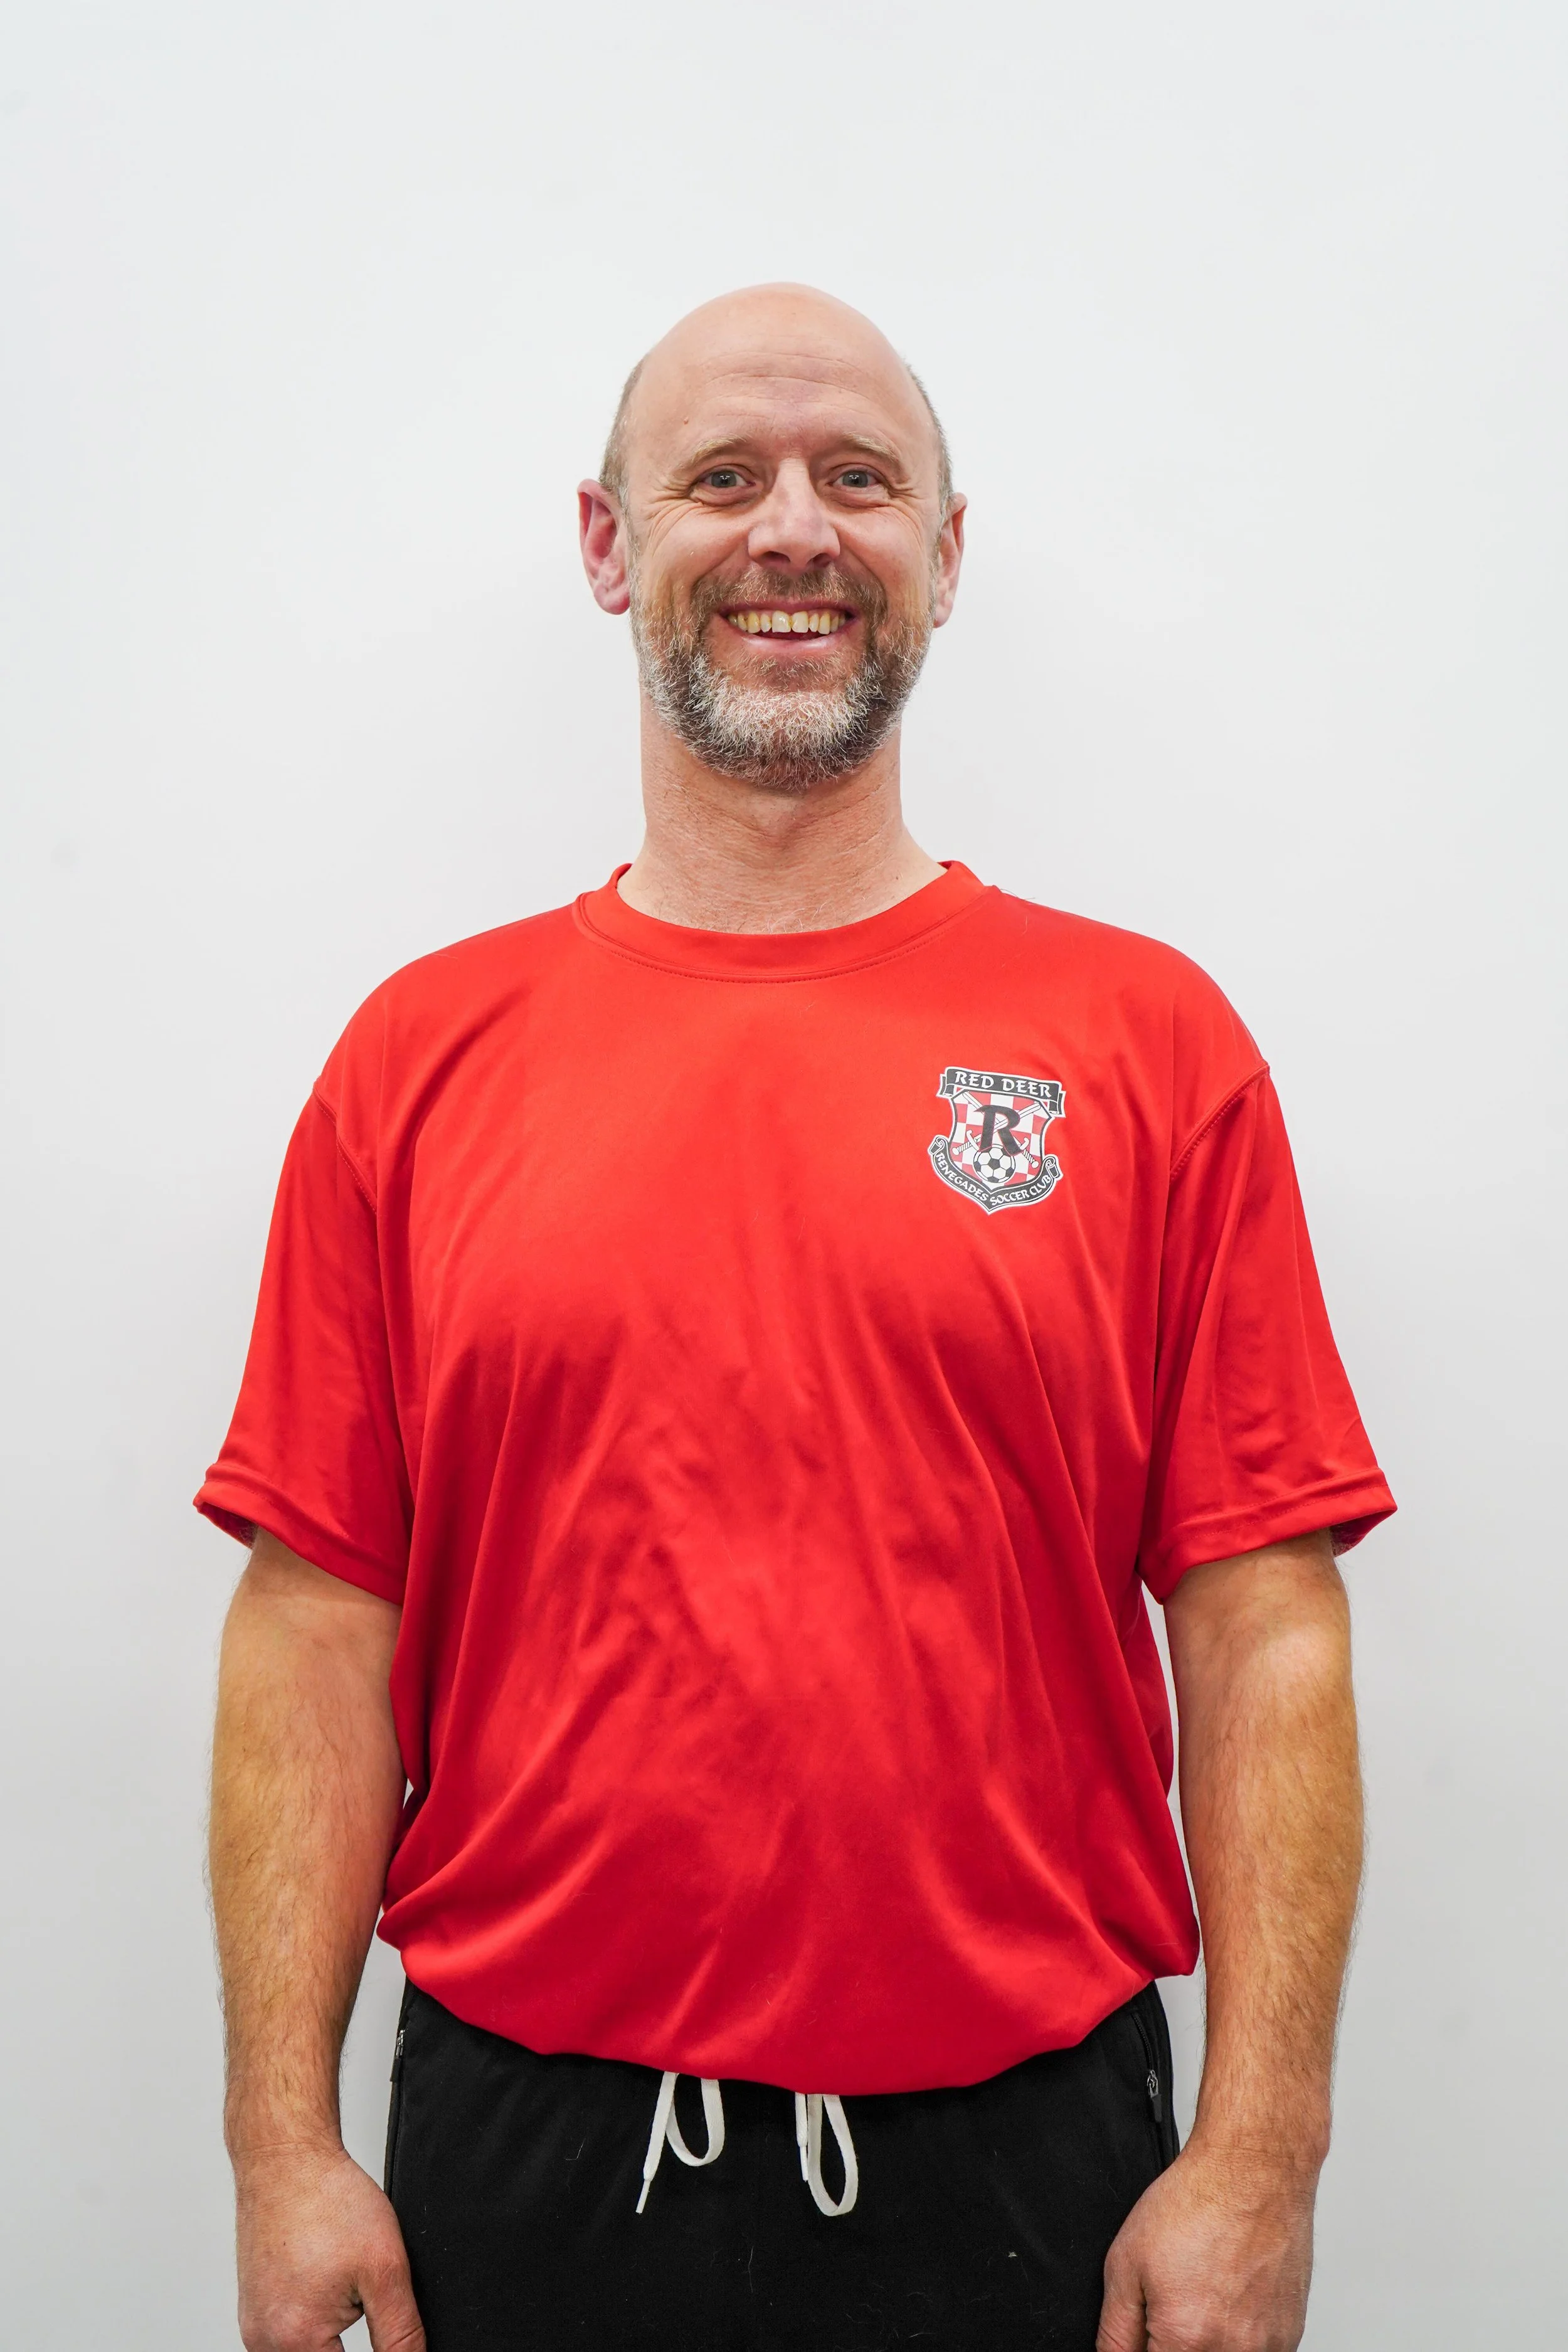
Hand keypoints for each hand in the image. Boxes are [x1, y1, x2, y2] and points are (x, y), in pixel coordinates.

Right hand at [234, 2142, 425, 2351]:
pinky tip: (325, 2281)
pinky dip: (312, 2321)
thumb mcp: (385, 2268)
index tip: (375, 2312)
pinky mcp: (253, 2312)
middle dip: (352, 2345)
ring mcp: (255, 2327)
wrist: (285, 2158)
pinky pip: (287, 2335)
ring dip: (331, 2339)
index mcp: (296, 2340)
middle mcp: (265, 2342)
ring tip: (343, 2283)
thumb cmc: (327, 2199)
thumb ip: (400, 2333)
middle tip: (359, 2293)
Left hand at [1096, 2138, 1315, 2351]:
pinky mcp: (1288, 2337)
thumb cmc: (1198, 2204)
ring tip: (1203, 2294)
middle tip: (1174, 2305)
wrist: (1254, 2173)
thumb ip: (1116, 2331)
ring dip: (1206, 2341)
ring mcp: (1267, 2349)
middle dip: (1173, 2343)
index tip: (1148, 2332)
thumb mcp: (1126, 2264)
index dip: (1145, 2349)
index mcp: (1186, 2342)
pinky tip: (1229, 2298)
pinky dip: (1236, 2337)